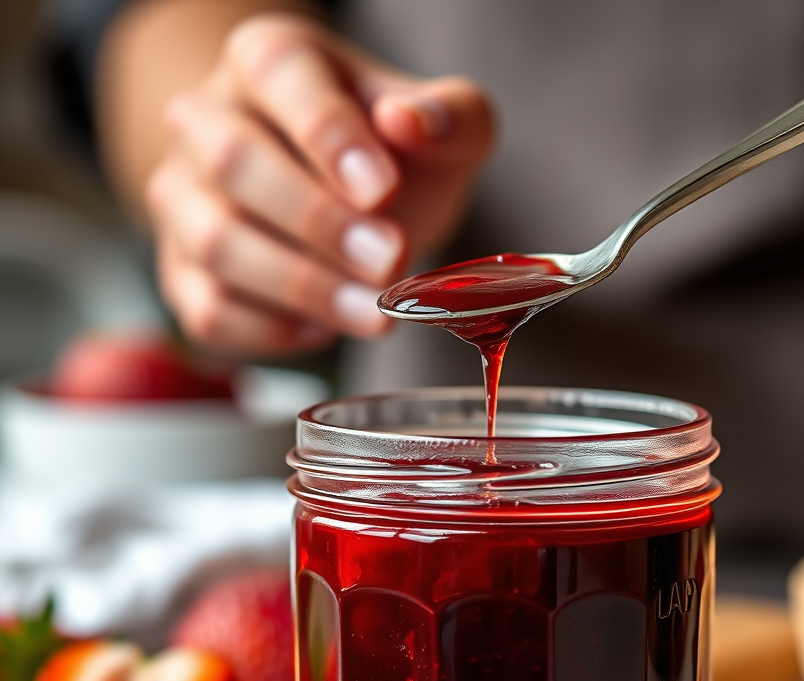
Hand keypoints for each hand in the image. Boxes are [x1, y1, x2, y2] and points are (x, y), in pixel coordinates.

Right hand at [146, 14, 493, 353]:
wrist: (355, 204)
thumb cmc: (392, 157)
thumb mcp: (445, 126)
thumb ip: (452, 116)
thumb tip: (412, 121)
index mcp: (266, 58)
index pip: (279, 74)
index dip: (331, 137)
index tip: (384, 190)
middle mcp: (205, 119)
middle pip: (234, 162)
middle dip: (318, 221)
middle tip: (389, 259)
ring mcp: (183, 198)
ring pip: (216, 243)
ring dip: (302, 287)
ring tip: (374, 313)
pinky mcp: (183, 272)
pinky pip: (209, 310)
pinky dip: (271, 330)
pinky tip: (326, 328)